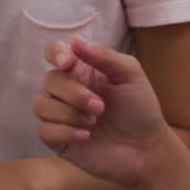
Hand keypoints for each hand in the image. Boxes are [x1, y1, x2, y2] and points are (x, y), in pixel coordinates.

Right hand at [32, 37, 167, 187]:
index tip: (68, 63)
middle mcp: (68, 90)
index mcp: (82, 70)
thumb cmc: (141, 109)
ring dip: (69, 114)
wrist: (147, 149)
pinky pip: (44, 131)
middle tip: (100, 107)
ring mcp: (61, 115)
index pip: (54, 52)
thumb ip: (104, 55)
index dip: (55, 54)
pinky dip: (65, 132)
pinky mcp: (59, 140)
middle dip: (73, 93)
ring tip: (94, 122)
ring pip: (41, 105)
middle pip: (48, 80)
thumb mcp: (130, 74)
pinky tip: (87, 136)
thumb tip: (75, 41)